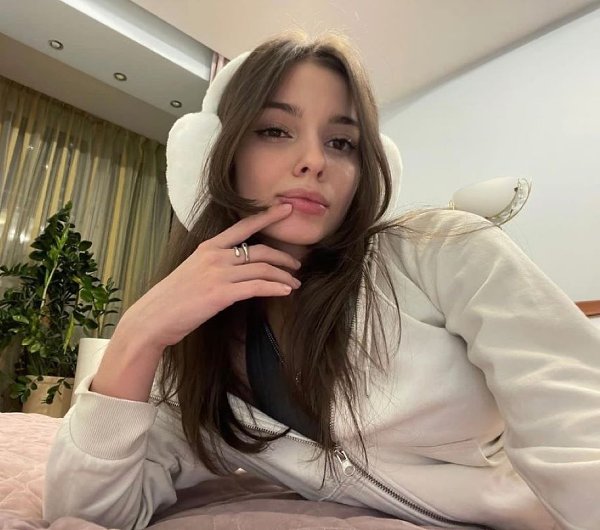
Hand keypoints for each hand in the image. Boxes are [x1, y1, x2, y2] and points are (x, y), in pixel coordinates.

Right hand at [120, 203, 299, 350]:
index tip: (286, 209)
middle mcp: (214, 256)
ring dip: (283, 276)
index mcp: (208, 247)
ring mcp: (218, 274)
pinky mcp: (220, 294)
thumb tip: (236, 266)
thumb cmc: (172, 298)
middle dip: (283, 257)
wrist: (153, 318)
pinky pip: (256, 287)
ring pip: (262, 269)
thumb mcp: (192, 270)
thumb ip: (214, 264)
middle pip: (259, 250)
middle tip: (296, 265)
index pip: (243, 226)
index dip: (267, 216)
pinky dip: (275, 288)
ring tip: (294, 283)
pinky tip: (286, 292)